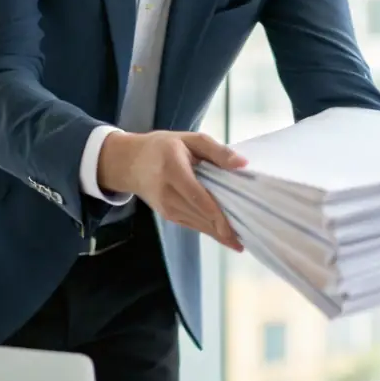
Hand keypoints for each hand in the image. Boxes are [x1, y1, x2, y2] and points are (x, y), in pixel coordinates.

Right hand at [97, 130, 246, 251]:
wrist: (129, 163)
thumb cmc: (162, 147)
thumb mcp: (189, 139)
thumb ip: (216, 151)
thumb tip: (243, 164)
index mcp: (173, 170)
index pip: (198, 196)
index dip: (217, 215)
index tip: (235, 229)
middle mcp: (168, 193)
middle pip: (200, 215)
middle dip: (224, 229)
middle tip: (250, 237)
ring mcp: (167, 208)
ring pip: (198, 224)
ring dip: (219, 234)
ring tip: (241, 241)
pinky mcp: (168, 215)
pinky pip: (192, 224)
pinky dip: (209, 231)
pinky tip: (226, 236)